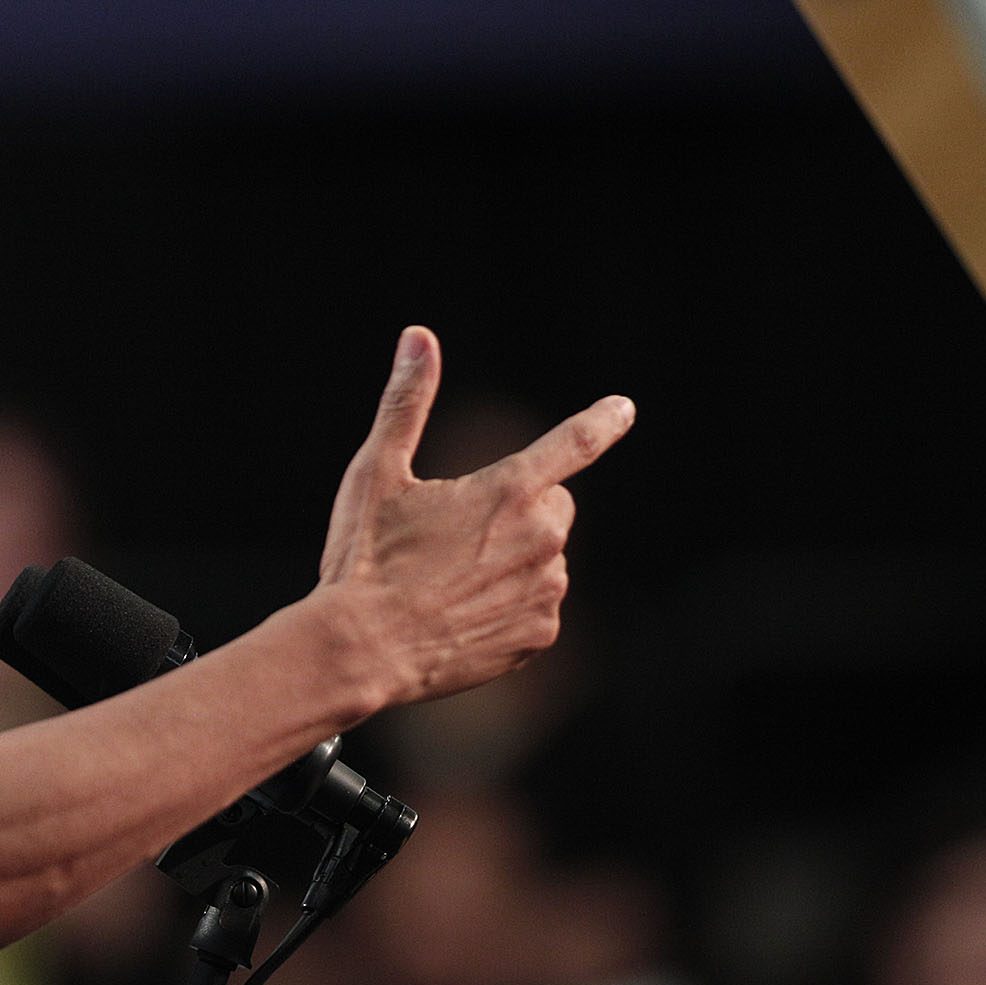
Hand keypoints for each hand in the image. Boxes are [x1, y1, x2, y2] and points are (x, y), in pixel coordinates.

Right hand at [313, 327, 632, 709]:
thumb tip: (419, 335)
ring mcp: (545, 592)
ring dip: (511, 563)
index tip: (623, 409)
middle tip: (456, 535)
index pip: (574, 444)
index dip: (602, 422)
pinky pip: (536, 609)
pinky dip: (507, 609)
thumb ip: (407, 401)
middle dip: (519, 512)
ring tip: (449, 583)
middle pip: (553, 509)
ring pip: (544, 562)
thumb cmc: (366, 558)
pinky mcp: (540, 635)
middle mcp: (542, 539)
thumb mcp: (378, 472)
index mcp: (509, 490)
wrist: (361, 649)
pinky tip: (460, 617)